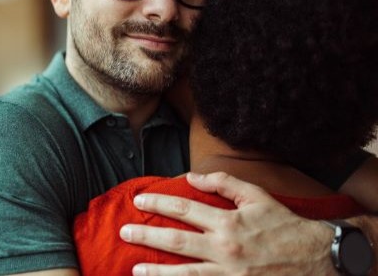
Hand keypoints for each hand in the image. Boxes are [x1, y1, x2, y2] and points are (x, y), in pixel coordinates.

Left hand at [119, 172, 335, 275]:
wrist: (317, 258)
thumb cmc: (284, 225)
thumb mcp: (257, 196)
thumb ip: (224, 182)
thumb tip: (193, 176)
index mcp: (228, 222)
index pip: (184, 208)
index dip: (158, 203)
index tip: (139, 201)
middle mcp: (225, 249)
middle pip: (176, 241)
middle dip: (146, 236)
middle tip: (124, 231)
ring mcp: (228, 274)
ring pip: (184, 274)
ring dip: (157, 271)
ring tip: (135, 268)